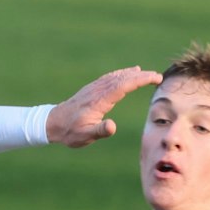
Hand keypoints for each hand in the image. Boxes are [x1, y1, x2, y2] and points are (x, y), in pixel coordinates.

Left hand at [47, 66, 162, 147]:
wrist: (52, 123)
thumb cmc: (70, 132)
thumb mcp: (85, 136)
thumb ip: (100, 131)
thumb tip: (112, 126)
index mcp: (100, 100)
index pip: (124, 85)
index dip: (140, 80)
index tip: (155, 78)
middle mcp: (98, 91)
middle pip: (123, 78)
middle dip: (141, 76)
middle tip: (157, 76)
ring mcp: (94, 88)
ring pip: (116, 76)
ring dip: (132, 74)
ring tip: (145, 73)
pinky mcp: (91, 89)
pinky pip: (110, 77)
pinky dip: (121, 74)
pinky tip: (127, 73)